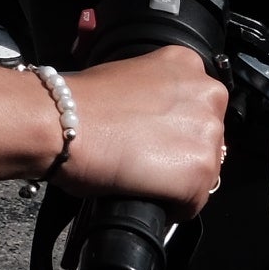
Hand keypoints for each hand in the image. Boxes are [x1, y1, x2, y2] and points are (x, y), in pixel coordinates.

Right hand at [58, 46, 227, 213]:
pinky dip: (171, 205)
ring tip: (141, 174)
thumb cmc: (78, 101)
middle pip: (207, 137)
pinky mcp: (200, 172)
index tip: (156, 135)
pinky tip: (144, 192)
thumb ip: (154, 94)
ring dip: (177, 178)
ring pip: (204, 170)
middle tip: (146, 156)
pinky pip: (193, 201)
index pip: (199, 105)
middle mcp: (206, 94)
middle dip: (181, 151)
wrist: (60, 123)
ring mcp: (207, 134)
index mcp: (186, 64)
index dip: (176, 125)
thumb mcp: (127, 75)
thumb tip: (155, 120)